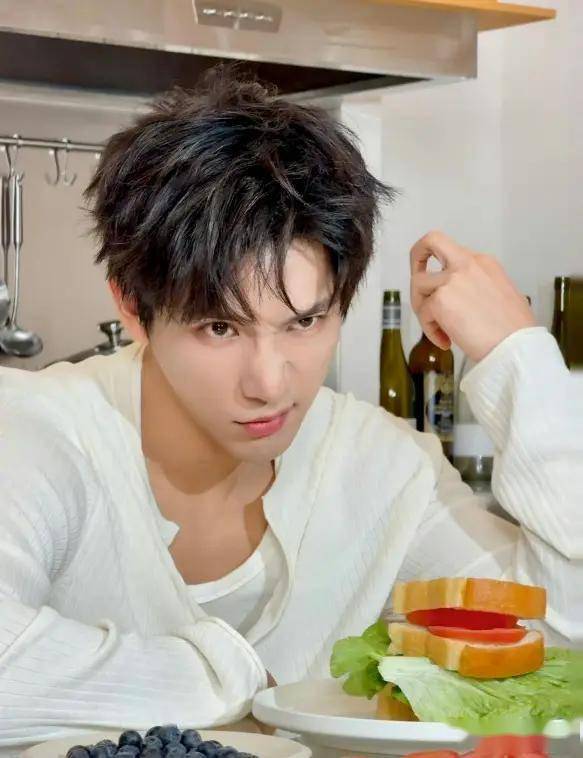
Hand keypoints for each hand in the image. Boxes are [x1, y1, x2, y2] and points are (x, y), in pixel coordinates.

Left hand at [410, 231, 535, 362]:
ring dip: (423, 309)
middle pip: (431, 242)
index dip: (442, 267)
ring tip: (439, 329)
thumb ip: (477, 286)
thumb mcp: (500, 293)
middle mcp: (466, 264)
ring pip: (418, 284)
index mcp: (483, 262)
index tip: (436, 278)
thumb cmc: (513, 330)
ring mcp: (452, 280)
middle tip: (419, 283)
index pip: (453, 251)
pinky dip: (430, 330)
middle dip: (416, 258)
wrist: (517, 347)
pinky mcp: (440, 300)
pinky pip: (423, 313)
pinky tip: (446, 342)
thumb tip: (458, 298)